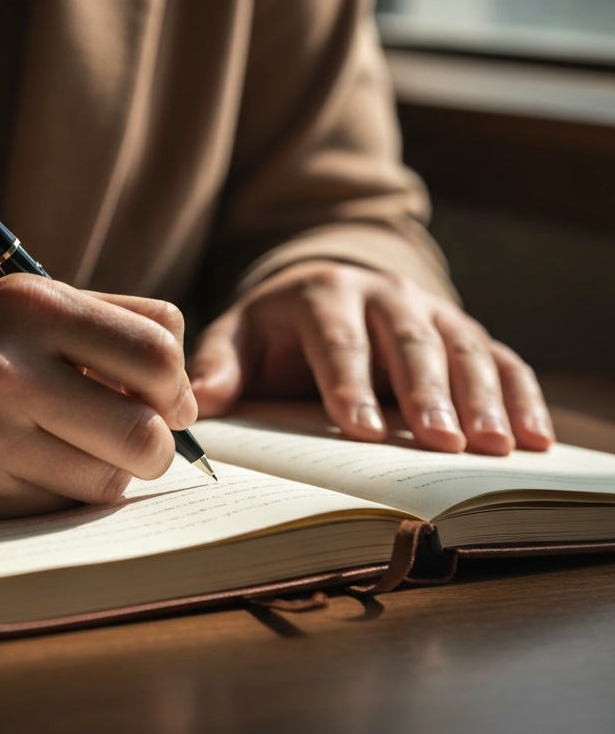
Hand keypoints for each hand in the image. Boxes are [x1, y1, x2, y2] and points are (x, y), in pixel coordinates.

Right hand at [0, 277, 196, 517]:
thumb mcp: (13, 304)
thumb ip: (106, 324)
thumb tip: (189, 387)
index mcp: (27, 304)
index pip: (158, 351)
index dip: (177, 384)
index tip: (166, 397)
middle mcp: (7, 366)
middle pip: (149, 430)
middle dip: (160, 443)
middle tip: (141, 436)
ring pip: (112, 478)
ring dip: (111, 470)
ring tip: (74, 447)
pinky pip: (63, 505)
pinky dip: (65, 492)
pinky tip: (31, 468)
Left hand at [189, 261, 553, 454]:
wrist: (324, 286)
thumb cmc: (277, 327)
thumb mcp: (240, 334)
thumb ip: (219, 363)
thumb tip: (198, 400)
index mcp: (322, 294)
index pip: (337, 341)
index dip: (349, 384)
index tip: (360, 430)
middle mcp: (383, 294)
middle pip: (409, 343)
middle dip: (427, 393)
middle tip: (441, 444)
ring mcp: (430, 310)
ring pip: (463, 349)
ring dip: (482, 398)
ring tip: (496, 447)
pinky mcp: (462, 330)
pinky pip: (501, 358)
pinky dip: (521, 395)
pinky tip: (534, 437)